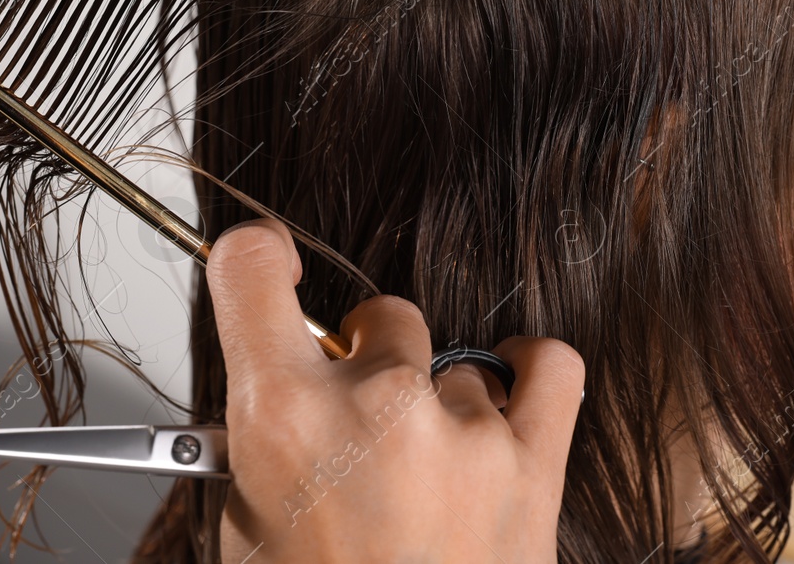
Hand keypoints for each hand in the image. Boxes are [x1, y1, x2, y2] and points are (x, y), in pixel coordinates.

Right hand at [207, 219, 583, 562]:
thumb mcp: (244, 532)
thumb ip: (260, 440)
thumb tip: (277, 381)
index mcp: (281, 418)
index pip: (251, 270)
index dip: (258, 262)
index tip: (269, 269)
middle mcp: (374, 407)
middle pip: (377, 314)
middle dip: (366, 364)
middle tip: (360, 435)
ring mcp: (462, 431)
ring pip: (453, 362)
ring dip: (439, 407)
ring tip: (427, 485)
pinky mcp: (535, 463)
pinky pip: (550, 366)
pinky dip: (527, 375)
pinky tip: (502, 405)